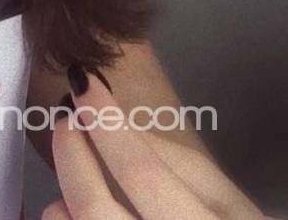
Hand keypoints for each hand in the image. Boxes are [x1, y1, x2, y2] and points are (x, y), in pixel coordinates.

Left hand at [44, 69, 267, 218]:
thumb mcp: (222, 197)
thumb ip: (170, 158)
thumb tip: (106, 119)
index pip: (143, 174)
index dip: (107, 124)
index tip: (83, 82)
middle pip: (94, 209)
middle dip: (72, 154)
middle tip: (67, 120)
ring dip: (65, 197)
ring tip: (83, 182)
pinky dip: (65, 218)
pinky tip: (80, 212)